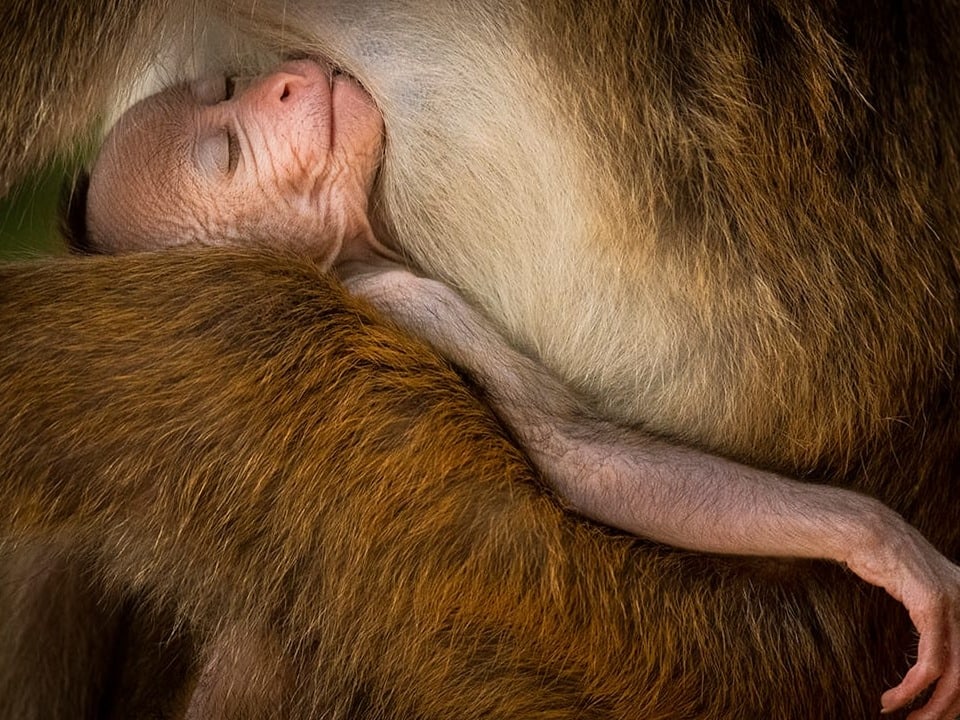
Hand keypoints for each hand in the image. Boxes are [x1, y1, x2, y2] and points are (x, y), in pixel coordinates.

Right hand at [847, 519, 959, 718]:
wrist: (864, 529)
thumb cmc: (880, 558)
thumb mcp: (914, 591)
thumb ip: (930, 615)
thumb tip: (931, 651)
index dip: (959, 696)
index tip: (936, 711)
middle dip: (948, 709)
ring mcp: (955, 603)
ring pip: (956, 676)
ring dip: (930, 707)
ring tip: (906, 718)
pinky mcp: (933, 606)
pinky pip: (931, 663)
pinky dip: (912, 688)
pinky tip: (894, 698)